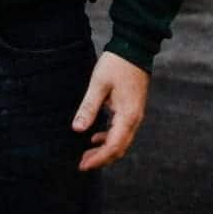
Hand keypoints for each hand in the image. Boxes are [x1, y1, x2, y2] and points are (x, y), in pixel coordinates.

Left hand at [71, 51, 149, 171]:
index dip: (98, 159)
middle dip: (101, 159)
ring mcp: (135, 114)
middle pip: (119, 148)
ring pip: (121, 141)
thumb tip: (77, 129)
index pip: (113, 146)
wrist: (135, 48)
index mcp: (127, 115)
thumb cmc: (117, 64)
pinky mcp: (132, 109)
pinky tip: (95, 137)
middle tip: (82, 164)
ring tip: (86, 154)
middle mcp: (134, 119)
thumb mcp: (99, 85)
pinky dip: (109, 138)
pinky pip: (122, 131)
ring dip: (104, 150)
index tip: (82, 165)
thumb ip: (88, 108)